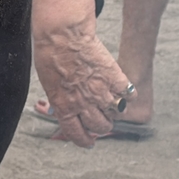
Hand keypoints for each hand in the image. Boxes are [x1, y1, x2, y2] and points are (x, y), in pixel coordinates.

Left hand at [32, 0, 133, 147]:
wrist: (63, 36)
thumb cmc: (51, 56)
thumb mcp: (50, 85)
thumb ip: (63, 101)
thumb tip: (71, 109)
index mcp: (65, 107)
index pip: (77, 134)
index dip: (84, 141)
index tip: (89, 143)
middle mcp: (84, 104)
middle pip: (100, 126)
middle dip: (102, 125)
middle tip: (103, 119)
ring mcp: (101, 92)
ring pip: (116, 113)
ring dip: (115, 110)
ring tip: (113, 102)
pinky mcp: (115, 78)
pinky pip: (129, 94)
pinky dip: (128, 94)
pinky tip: (124, 89)